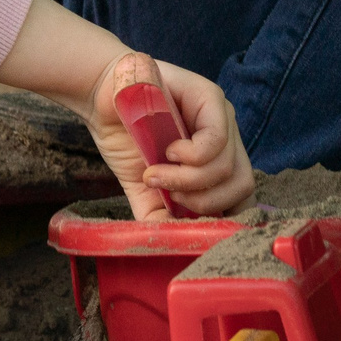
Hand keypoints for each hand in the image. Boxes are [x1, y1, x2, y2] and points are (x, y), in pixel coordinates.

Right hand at [0, 0, 251, 218]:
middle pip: (240, 187)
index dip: (220, 216)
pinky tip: (168, 152)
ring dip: (189, 181)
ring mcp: (223, 117)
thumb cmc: (123, 137)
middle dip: (202, 203)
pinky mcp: (211, 98)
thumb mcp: (141, 185)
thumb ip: (158, 212)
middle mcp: (227, 138)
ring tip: (158, 173)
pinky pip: (215, 141)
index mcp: (216, 160)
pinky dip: (190, 157)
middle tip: (169, 195)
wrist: (100, 97)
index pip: (240, 197)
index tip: (187, 222)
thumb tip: (172, 243)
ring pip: (228, 167)